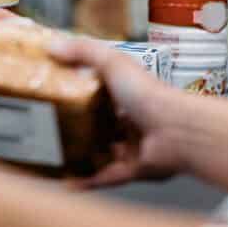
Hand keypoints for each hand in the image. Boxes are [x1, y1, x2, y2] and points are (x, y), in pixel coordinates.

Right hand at [48, 36, 186, 189]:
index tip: (56, 93)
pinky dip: (86, 180)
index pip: (100, 91)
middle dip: (77, 126)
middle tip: (51, 128)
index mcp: (128, 93)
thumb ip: (83, 51)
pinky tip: (67, 181)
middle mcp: (131, 119)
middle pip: (99, 124)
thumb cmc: (150, 95)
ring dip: (80, 155)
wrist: (176, 132)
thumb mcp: (113, 62)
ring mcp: (132, 145)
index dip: (79, 91)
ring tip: (54, 156)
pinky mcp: (133, 169)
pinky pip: (105, 177)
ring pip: (101, 152)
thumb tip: (53, 45)